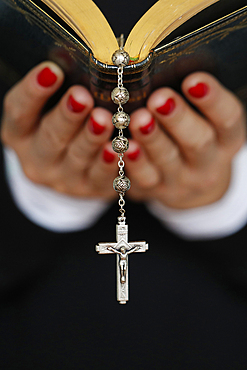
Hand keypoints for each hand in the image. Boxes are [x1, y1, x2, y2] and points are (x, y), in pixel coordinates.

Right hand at [1, 62, 118, 198]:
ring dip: (92, 138)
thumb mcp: (48, 112)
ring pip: (78, 157)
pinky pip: (102, 177)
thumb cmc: (59, 129)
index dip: (33, 92)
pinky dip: (112, 162)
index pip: (19, 112)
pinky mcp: (89, 189)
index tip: (51, 69)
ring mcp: (63, 178)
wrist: (67, 171)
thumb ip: (58, 93)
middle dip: (68, 116)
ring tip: (105, 119)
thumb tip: (79, 62)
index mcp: (20, 134)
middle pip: (50, 137)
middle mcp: (38, 160)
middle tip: (82, 97)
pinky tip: (124, 147)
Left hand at [125, 72, 245, 208]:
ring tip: (137, 119)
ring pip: (167, 159)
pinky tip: (121, 146)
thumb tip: (166, 67)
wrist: (194, 186)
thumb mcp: (206, 123)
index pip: (228, 119)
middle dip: (177, 119)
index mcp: (227, 139)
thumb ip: (191, 102)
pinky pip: (144, 178)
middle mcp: (208, 162)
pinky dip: (133, 162)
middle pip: (197, 142)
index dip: (212, 100)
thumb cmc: (197, 139)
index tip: (193, 80)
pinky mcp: (158, 189)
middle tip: (158, 98)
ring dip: (151, 139)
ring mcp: (182, 179)